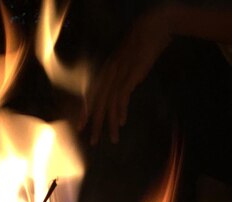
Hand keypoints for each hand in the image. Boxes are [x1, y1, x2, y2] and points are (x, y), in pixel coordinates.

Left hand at [87, 6, 172, 142]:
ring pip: (110, 104)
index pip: (91, 95)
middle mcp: (108, 74)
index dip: (84, 111)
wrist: (151, 30)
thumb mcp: (126, 64)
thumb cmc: (140, 47)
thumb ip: (120, 78)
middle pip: (98, 104)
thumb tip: (120, 93)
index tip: (80, 126)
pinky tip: (122, 122)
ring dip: (110, 123)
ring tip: (113, 138)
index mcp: (105, 72)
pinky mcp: (130, 75)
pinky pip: (122, 97)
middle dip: (95, 124)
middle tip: (93, 141)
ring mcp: (118, 74)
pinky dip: (121, 110)